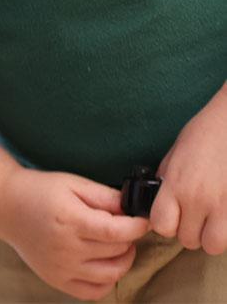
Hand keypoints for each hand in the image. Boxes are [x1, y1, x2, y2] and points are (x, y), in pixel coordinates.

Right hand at [0, 167, 148, 299]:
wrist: (4, 205)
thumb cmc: (39, 190)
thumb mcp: (71, 183)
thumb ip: (104, 195)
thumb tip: (133, 209)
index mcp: (69, 220)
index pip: (116, 232)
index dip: (137, 226)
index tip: (143, 220)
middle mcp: (65, 248)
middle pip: (116, 251)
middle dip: (128, 238)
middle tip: (123, 226)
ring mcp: (61, 267)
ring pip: (111, 273)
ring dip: (123, 260)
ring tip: (117, 245)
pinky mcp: (56, 279)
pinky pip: (93, 291)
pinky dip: (107, 281)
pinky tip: (104, 264)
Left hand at [150, 86, 226, 253]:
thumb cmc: (204, 134)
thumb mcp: (175, 155)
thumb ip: (167, 181)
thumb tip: (158, 201)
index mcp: (177, 185)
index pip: (161, 225)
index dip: (166, 225)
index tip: (172, 218)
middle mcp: (199, 200)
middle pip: (188, 239)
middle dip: (191, 231)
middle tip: (196, 217)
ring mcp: (224, 207)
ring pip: (213, 245)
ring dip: (212, 237)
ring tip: (214, 220)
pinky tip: (225, 216)